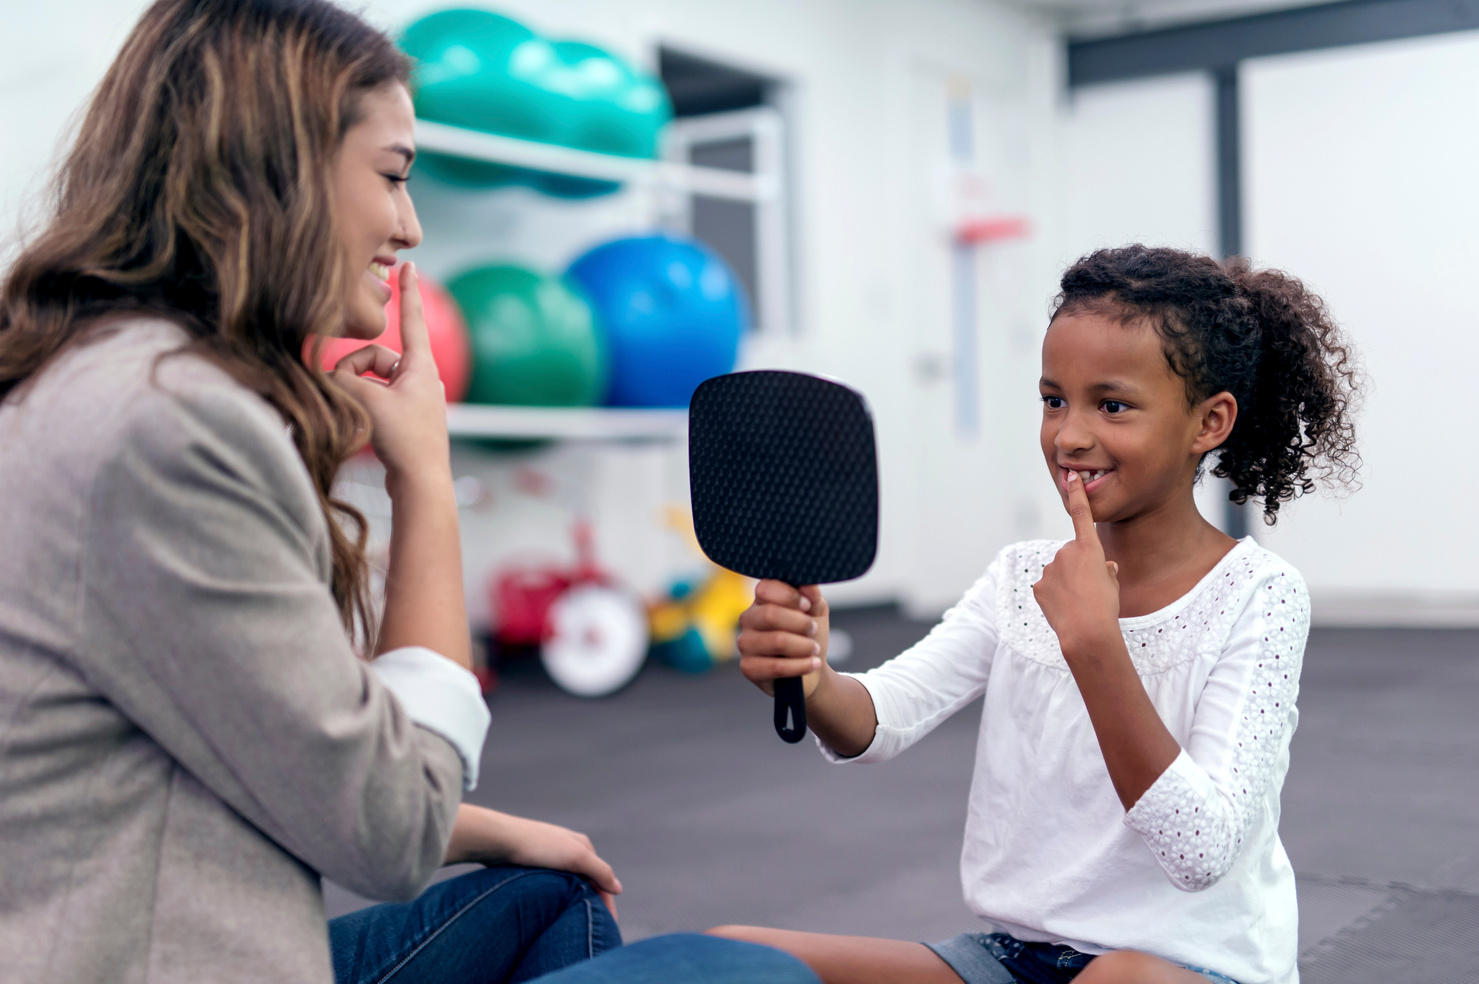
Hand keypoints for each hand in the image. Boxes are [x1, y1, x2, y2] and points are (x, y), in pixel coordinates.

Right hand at [331, 263, 449, 486]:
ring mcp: (413, 399)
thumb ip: (341, 380)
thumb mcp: (368, 402)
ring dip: (356, 394)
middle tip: (347, 396)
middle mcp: (420, 379)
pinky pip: (374, 400)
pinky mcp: (404, 418)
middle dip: (354, 374)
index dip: (408, 291)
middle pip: (375, 358)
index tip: (410, 264)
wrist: (421, 483)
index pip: (411, 319)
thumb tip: (323, 375)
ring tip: (358, 418)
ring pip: (371, 382)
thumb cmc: (405, 440)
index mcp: (421, 367)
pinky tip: (364, 429)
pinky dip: (362, 408)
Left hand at [445, 805, 622, 918]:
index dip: (607, 901)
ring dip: (576, 899)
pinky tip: (554, 906)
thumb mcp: (576, 857)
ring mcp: (551, 854)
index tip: (608, 925)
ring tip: (575, 921)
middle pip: (587, 879)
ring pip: (570, 881)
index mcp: (583, 845)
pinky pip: (554, 882)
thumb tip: (618, 888)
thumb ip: (600, 871)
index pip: (602, 877)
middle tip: (593, 927)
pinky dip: (560, 895)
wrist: (500, 839)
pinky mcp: (533, 862)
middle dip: (594, 900)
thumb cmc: (538, 846)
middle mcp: (569, 848)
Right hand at [737, 581, 826, 697]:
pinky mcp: (748, 668)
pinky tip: (812, 664)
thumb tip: (808, 583)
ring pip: (777, 641)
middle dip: (800, 623)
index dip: (789, 596)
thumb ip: (812, 595)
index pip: (765, 589)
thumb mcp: (816, 611)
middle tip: (813, 629)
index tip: (807, 606)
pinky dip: (800, 665)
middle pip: (770, 614)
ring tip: (814, 649)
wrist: (812, 668)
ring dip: (804, 646)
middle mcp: (748, 619)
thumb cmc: (809, 635)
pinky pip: (776, 667)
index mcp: (761, 601)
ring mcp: (745, 644)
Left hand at [1033, 470, 1120, 658]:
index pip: (1082, 515)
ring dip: (1066, 583)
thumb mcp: (1113, 585)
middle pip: (1071, 555)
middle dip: (1077, 568)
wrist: (1087, 632)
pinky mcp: (1039, 585)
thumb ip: (1106, 570)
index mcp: (1089, 548)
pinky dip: (1055, 595)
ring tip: (1077, 602)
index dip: (1076, 494)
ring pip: (1059, 572)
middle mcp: (1066, 552)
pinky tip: (1064, 607)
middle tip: (1088, 590)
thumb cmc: (1106, 608)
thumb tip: (1105, 567)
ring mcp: (1050, 568)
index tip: (1070, 476)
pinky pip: (1048, 586)